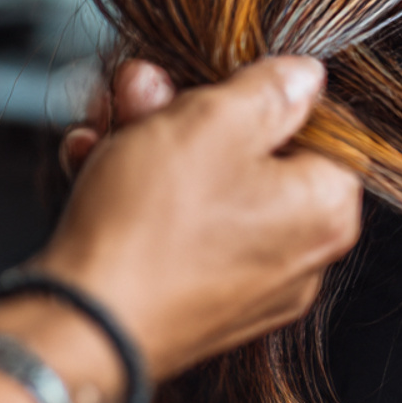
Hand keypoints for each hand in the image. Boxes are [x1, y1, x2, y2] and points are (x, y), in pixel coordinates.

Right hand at [37, 56, 362, 378]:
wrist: (76, 326)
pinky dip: (137, 189)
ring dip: (153, 141)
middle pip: (255, 153)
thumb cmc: (151, 229)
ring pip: (206, 184)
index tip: (224, 76)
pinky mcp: (193, 298)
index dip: (269, 92)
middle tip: (144, 88)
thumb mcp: (215, 122)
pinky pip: (177, 225)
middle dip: (188, 110)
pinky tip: (94, 161)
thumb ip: (270, 89)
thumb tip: (305, 76)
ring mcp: (245, 283)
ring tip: (109, 121)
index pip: (324, 128)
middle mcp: (298, 255)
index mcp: (326, 210)